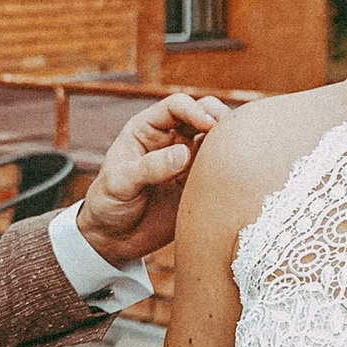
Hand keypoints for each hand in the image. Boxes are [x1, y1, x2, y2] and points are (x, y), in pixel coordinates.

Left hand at [79, 92, 224, 265]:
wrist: (113, 239)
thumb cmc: (107, 204)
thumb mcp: (120, 184)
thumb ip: (150, 168)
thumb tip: (184, 154)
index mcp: (147, 129)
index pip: (177, 106)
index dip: (195, 110)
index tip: (208, 125)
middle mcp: (171, 140)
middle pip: (204, 114)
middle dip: (220, 118)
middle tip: (232, 134)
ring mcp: (187, 162)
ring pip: (216, 141)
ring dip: (229, 143)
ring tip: (240, 154)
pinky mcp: (198, 184)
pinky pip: (220, 170)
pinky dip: (231, 169)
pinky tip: (238, 176)